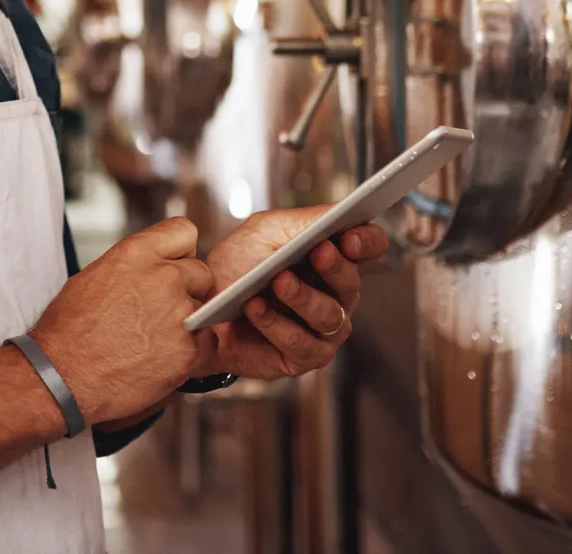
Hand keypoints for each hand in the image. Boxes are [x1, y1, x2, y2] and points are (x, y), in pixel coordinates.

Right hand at [31, 217, 213, 426]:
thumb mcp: (94, 277)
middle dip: (189, 290)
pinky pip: (207, 343)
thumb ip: (134, 267)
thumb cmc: (70, 331)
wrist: (63, 376)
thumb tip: (153, 269)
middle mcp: (162, 277)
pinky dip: (191, 352)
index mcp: (136, 253)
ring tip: (157, 340)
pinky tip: (164, 358)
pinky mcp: (189, 349)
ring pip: (206, 310)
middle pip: (201, 272)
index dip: (180, 253)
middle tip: (163, 311)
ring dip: (189, 323)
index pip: (183, 231)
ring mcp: (179, 313)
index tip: (175, 267)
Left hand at [196, 211, 388, 379]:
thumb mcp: (264, 231)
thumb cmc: (236, 267)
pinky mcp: (304, 357)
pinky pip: (299, 342)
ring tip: (277, 281)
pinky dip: (274, 323)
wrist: (202, 309)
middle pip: (352, 282)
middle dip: (335, 267)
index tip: (349, 237)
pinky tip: (255, 307)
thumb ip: (302, 222)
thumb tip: (336, 215)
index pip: (369, 246)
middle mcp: (336, 294)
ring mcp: (324, 329)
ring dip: (301, 296)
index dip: (366, 241)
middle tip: (319, 251)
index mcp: (333, 257)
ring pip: (328, 316)